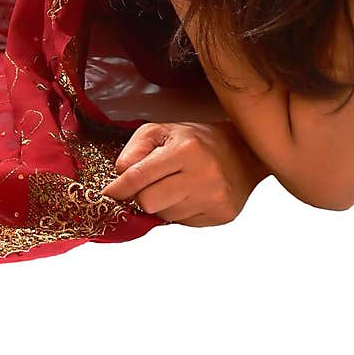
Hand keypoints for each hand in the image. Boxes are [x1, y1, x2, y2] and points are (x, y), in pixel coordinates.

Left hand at [99, 119, 267, 225]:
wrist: (244, 152)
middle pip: (148, 202)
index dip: (118, 188)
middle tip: (149, 185)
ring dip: (162, 204)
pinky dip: (180, 212)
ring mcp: (214, 197)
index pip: (139, 176)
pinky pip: (183, 223)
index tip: (108, 193)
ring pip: (165, 215)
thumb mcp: (164, 130)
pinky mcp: (221, 214)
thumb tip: (120, 174)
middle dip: (141, 196)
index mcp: (186, 149)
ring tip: (176, 187)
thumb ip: (136, 148)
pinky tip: (190, 196)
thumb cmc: (199, 141)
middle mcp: (202, 175)